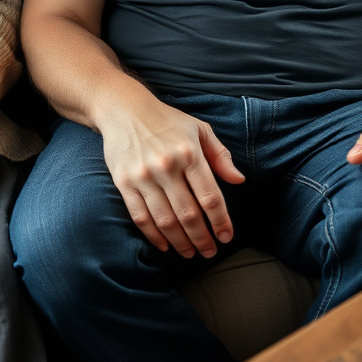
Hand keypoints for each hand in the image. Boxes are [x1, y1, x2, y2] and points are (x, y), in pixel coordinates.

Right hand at [99, 91, 244, 257]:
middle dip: (202, 239)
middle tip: (210, 252)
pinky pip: (140, 217)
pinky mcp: (123, 182)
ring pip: (165, 220)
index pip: (210, 197)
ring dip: (181, 243)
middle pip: (189, 214)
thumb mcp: (198, 129)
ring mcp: (143, 175)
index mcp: (189, 153)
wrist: (123, 108)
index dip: (221, 222)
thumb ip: (220, 155)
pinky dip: (153, 236)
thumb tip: (238, 181)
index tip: (226, 237)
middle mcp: (166, 166)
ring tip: (190, 253)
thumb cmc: (165, 120)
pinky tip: (164, 245)